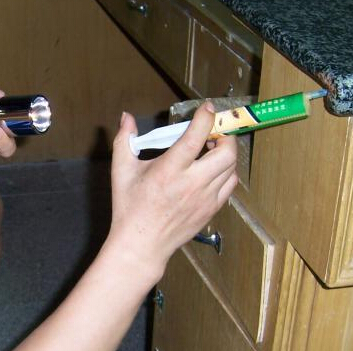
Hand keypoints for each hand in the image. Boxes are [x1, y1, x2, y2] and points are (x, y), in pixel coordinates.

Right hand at [108, 101, 237, 277]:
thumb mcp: (121, 171)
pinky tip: (212, 170)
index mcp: (170, 170)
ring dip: (226, 153)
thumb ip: (124, 140)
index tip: (207, 108)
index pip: (196, 136)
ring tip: (211, 150)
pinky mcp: (211, 209)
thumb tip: (126, 116)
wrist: (141, 245)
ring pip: (231, 168)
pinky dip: (226, 172)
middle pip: (226, 152)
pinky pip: (229, 185)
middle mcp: (192, 183)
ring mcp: (205, 198)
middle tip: (212, 132)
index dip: (206, 117)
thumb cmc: (129, 207)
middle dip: (225, 135)